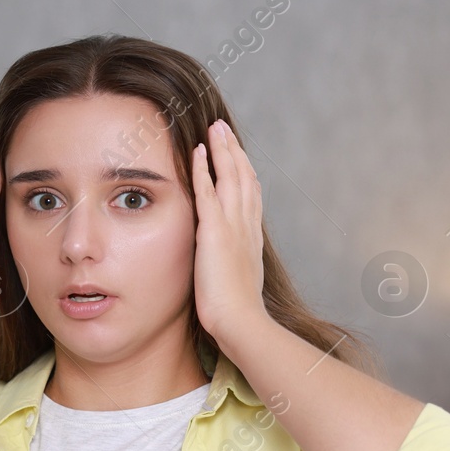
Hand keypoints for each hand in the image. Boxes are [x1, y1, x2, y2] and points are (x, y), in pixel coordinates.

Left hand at [191, 119, 269, 347]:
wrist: (242, 323)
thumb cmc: (238, 314)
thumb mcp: (238, 283)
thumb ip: (233, 267)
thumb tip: (227, 267)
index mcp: (252, 238)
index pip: (251, 195)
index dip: (243, 171)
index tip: (236, 154)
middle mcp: (247, 226)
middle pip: (244, 178)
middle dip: (234, 151)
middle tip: (224, 128)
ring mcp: (233, 227)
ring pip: (230, 177)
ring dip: (222, 149)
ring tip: (214, 127)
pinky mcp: (215, 232)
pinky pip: (208, 192)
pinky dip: (203, 169)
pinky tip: (197, 150)